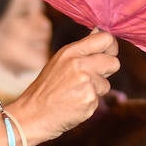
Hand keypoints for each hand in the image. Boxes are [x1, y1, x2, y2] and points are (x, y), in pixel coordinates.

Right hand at [5, 30, 119, 145]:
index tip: (107, 54)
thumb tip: (100, 31)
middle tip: (90, 78)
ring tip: (75, 93)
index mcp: (70, 52)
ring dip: (96, 90)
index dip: (111, 47)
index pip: (105, 39)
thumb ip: (81, 49)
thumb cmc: (45, 89)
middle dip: (107, 71)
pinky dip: (89, 103)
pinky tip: (74, 104)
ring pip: (107, 84)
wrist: (32, 115)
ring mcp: (85, 82)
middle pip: (114, 62)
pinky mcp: (89, 100)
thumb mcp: (59, 62)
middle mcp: (79, 64)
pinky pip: (100, 99)